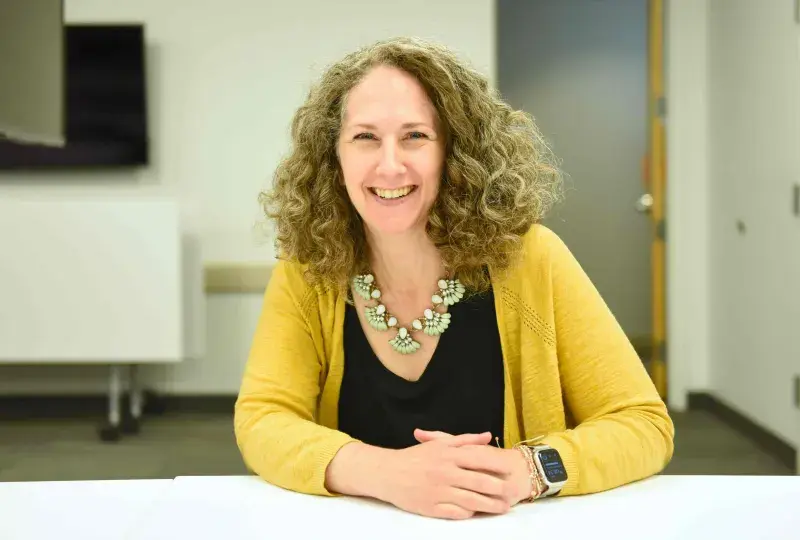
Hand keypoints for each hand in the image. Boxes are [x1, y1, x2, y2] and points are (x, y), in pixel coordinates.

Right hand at [375, 431, 526, 519]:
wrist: (387, 472)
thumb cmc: (414, 457)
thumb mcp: (439, 444)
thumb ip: (465, 440)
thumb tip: (487, 436)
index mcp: (448, 455)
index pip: (478, 460)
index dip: (496, 466)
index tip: (510, 470)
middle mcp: (445, 473)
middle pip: (478, 482)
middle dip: (498, 489)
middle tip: (511, 493)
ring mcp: (438, 491)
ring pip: (470, 500)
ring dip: (489, 505)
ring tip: (502, 508)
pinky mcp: (431, 507)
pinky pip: (455, 512)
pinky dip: (468, 513)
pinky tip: (476, 512)